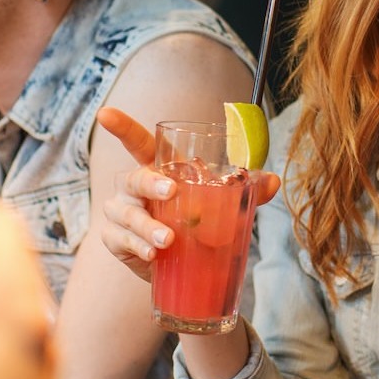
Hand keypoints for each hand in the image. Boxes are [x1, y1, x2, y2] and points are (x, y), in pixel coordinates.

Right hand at [93, 107, 281, 283]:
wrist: (181, 264)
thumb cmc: (196, 222)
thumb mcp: (222, 205)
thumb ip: (246, 191)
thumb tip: (272, 181)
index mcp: (157, 169)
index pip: (137, 144)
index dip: (121, 127)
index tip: (105, 113)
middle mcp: (133, 187)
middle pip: (134, 177)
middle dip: (150, 183)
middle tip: (171, 191)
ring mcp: (122, 213)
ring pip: (128, 213)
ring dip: (148, 226)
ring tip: (168, 239)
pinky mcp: (116, 240)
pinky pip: (121, 240)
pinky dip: (138, 246)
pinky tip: (153, 255)